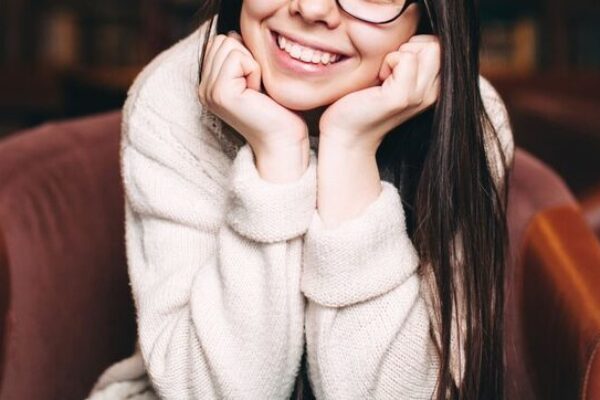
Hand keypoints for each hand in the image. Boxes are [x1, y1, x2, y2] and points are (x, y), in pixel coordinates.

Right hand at [198, 32, 308, 163]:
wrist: (283, 140)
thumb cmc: (277, 110)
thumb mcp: (254, 76)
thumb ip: (239, 55)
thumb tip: (232, 35)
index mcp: (209, 85)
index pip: (219, 42)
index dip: (244, 55)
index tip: (254, 85)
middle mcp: (203, 88)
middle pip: (222, 40)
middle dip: (247, 57)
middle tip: (256, 88)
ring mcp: (208, 91)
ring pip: (229, 45)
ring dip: (251, 64)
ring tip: (256, 91)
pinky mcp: (220, 93)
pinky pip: (239, 57)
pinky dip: (254, 71)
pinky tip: (256, 94)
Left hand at [319, 35, 440, 152]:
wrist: (346, 134)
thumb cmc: (363, 102)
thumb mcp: (393, 78)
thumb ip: (411, 61)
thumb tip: (413, 39)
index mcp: (432, 88)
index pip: (440, 47)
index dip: (416, 48)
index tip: (394, 69)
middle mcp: (432, 94)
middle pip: (437, 44)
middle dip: (410, 47)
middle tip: (387, 71)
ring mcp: (420, 97)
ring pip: (428, 48)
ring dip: (399, 54)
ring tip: (384, 76)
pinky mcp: (403, 97)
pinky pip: (407, 58)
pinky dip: (389, 62)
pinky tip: (378, 82)